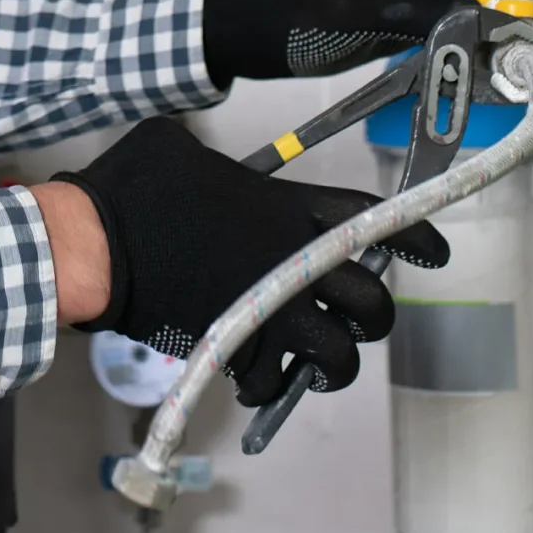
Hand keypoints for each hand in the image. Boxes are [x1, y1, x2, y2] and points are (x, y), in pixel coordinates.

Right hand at [51, 117, 447, 406]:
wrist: (98, 245)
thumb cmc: (134, 187)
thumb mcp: (178, 146)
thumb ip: (214, 162)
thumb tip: (209, 169)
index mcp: (287, 206)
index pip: (372, 218)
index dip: (414, 236)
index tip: (434, 251)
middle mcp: (292, 261)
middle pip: (372, 302)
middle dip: (373, 315)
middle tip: (357, 316)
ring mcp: (269, 309)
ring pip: (339, 357)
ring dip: (333, 364)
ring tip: (315, 362)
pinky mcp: (238, 347)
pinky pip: (272, 382)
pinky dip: (266, 386)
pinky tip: (253, 376)